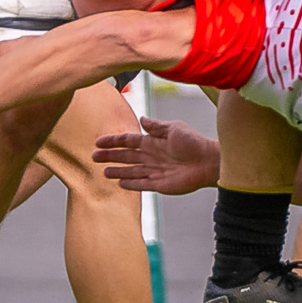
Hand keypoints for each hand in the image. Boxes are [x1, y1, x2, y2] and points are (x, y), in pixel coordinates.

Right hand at [92, 116, 219, 194]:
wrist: (208, 161)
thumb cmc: (193, 142)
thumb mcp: (173, 129)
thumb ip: (156, 127)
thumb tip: (141, 118)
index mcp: (152, 141)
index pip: (128, 141)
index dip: (113, 141)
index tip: (98, 142)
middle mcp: (151, 156)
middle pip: (126, 156)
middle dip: (110, 156)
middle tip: (94, 157)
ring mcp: (155, 170)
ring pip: (131, 171)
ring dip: (118, 171)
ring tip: (104, 172)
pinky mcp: (160, 184)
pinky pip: (142, 184)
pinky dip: (131, 184)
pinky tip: (120, 183)